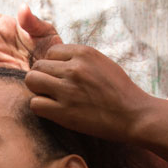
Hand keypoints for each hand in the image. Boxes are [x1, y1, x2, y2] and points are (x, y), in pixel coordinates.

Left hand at [24, 44, 152, 141]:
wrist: (135, 115)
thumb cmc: (120, 90)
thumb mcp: (102, 63)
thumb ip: (79, 59)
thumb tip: (54, 58)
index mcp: (84, 53)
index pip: (51, 52)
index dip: (54, 65)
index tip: (63, 76)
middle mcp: (74, 68)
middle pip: (38, 66)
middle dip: (44, 77)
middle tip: (55, 89)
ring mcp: (68, 90)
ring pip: (32, 81)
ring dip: (38, 90)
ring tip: (52, 98)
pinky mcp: (64, 112)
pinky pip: (35, 104)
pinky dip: (41, 107)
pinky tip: (54, 110)